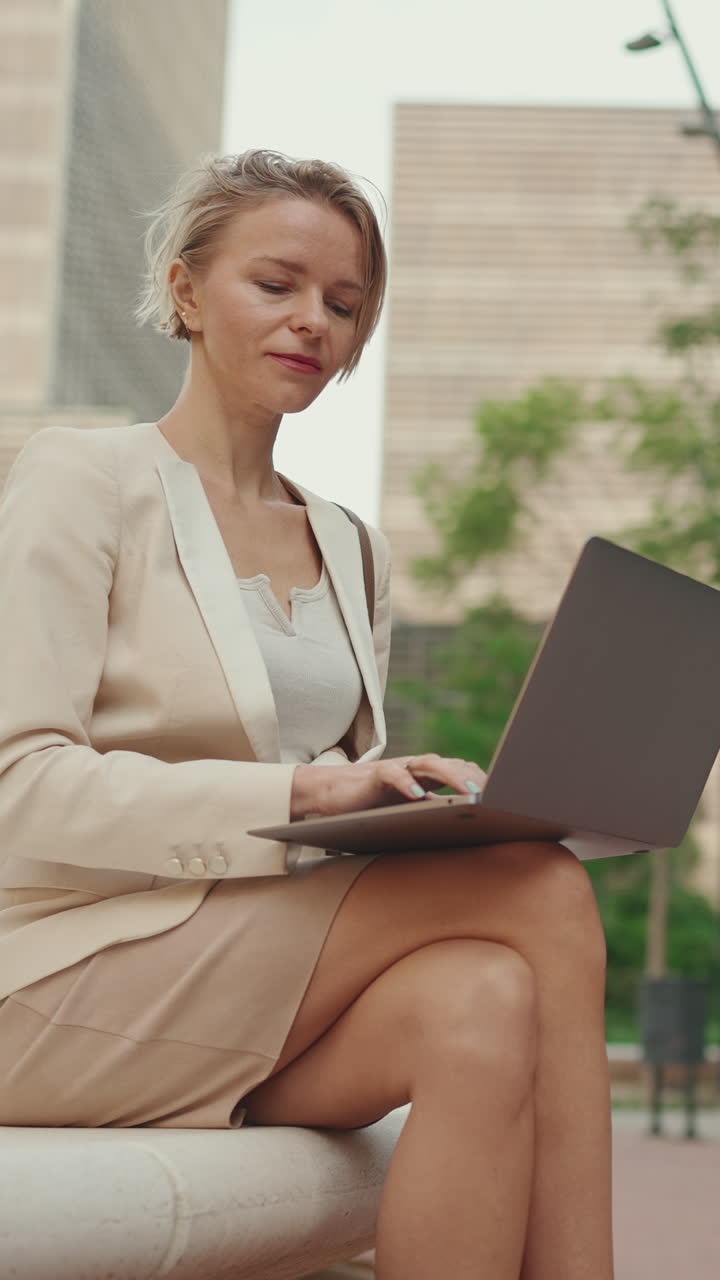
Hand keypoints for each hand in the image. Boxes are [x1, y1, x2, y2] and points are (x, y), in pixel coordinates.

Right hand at [290, 753, 486, 819]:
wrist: (328, 795)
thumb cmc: (371, 806)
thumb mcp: (407, 811)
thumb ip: (432, 811)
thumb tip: (466, 824)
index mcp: (425, 778)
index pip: (460, 772)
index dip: (481, 781)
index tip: (504, 796)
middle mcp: (414, 769)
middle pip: (450, 765)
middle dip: (474, 778)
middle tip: (495, 796)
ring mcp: (396, 769)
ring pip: (428, 764)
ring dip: (452, 777)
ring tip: (470, 794)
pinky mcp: (373, 776)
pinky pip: (393, 774)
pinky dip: (407, 783)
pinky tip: (419, 796)